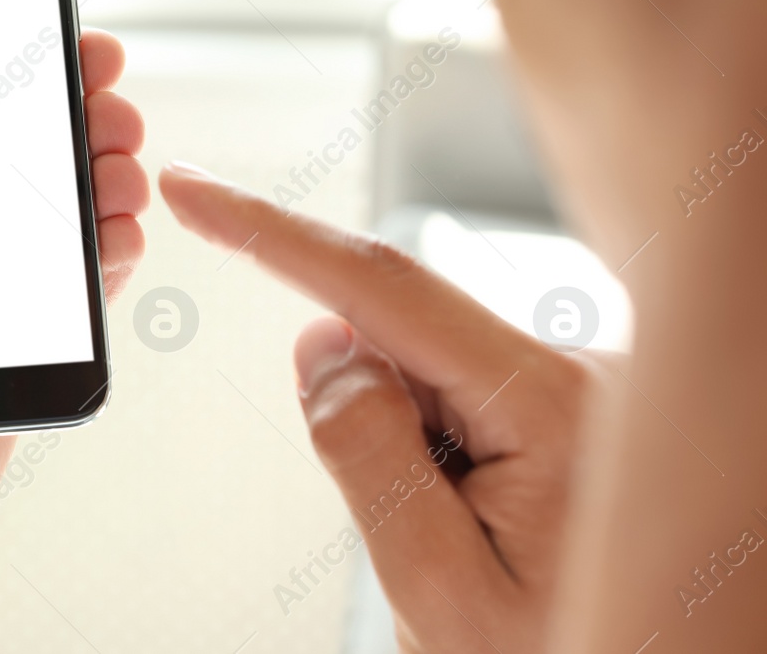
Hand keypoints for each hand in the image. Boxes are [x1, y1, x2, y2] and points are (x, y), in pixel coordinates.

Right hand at [160, 162, 592, 653]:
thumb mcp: (438, 588)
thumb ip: (368, 457)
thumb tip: (321, 342)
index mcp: (556, 407)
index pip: (383, 286)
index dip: (272, 230)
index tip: (195, 193)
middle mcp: (585, 376)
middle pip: (405, 336)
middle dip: (372, 413)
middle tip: (407, 520)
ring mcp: (583, 386)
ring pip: (428, 371)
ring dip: (411, 446)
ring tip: (465, 542)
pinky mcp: (573, 403)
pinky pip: (461, 395)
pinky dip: (437, 450)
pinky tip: (480, 518)